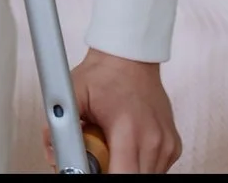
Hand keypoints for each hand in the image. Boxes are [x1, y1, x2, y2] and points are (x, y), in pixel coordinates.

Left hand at [65, 49, 179, 172]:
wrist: (130, 57)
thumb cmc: (103, 73)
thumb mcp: (72, 93)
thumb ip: (59, 126)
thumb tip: (54, 153)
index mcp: (128, 128)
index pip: (122, 175)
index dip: (103, 175)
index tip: (92, 167)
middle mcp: (152, 138)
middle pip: (132, 177)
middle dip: (111, 171)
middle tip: (98, 156)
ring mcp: (166, 143)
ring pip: (145, 175)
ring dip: (126, 168)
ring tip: (113, 147)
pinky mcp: (173, 145)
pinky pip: (156, 168)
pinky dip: (139, 163)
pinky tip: (127, 146)